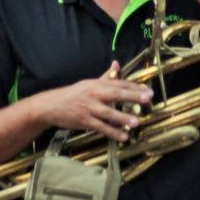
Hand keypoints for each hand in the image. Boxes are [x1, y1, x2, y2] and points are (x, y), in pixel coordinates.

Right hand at [34, 62, 153, 141]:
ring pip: (108, 113)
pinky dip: (112, 132)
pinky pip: (101, 127)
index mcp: (97, 84)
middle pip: (116, 94)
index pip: (119, 84)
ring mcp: (89, 108)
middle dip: (132, 96)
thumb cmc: (73, 94)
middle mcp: (94, 94)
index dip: (134, 87)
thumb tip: (117, 63)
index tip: (147, 90)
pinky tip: (123, 136)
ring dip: (123, 117)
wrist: (51, 106)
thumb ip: (105, 76)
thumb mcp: (89, 83)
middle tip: (147, 98)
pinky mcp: (84, 121)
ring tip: (136, 121)